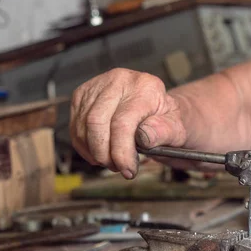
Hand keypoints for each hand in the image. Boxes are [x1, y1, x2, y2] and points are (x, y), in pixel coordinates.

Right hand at [70, 68, 187, 178]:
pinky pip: (74, 126)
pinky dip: (84, 147)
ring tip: (112, 160)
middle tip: (118, 167)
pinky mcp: (82, 95)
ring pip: (82, 126)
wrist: (157, 111)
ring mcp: (97, 85)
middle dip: (104, 153)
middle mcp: (119, 80)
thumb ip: (164, 132)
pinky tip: (99, 153)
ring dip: (94, 152)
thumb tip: (145, 137)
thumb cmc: (166, 120)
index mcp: (145, 86)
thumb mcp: (177, 128)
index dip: (121, 151)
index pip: (123, 122)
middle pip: (96, 122)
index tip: (127, 170)